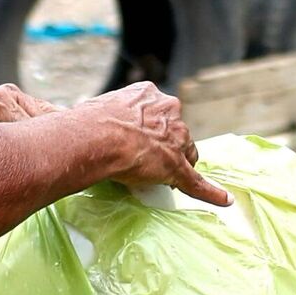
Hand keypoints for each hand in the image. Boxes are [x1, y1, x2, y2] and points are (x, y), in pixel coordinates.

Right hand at [76, 82, 232, 207]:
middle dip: (166, 145)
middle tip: (143, 158)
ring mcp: (175, 139)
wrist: (96, 138)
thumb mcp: (96, 108)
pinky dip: (212, 193)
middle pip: (177, 133)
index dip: (151, 129)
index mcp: (148, 94)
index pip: (160, 113)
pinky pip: (198, 182)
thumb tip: (71, 129)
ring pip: (185, 155)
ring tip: (155, 177)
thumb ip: (102, 116)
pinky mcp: (178, 167)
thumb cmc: (87, 123)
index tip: (139, 138)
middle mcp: (169, 111)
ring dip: (176, 165)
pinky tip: (224, 200)